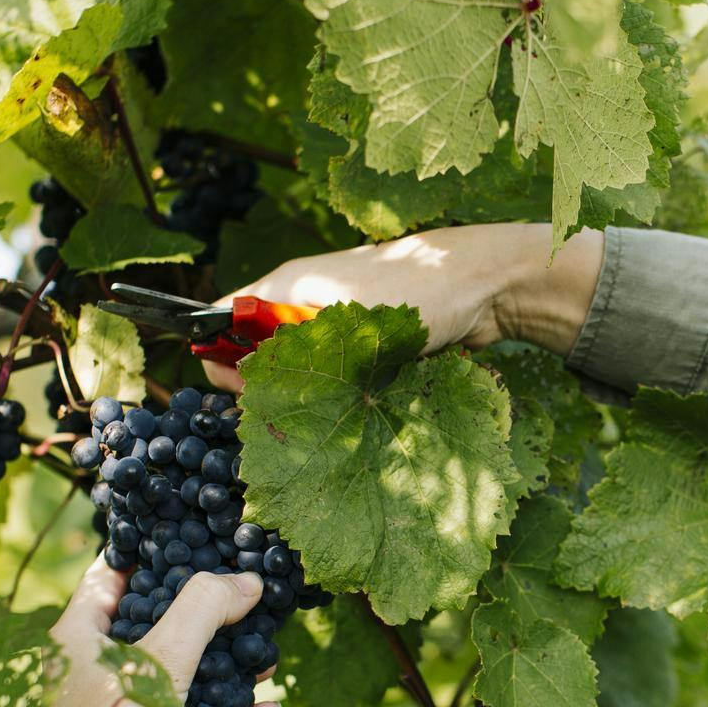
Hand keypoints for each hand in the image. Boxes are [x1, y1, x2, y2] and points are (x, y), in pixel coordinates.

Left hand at [40, 557, 282, 706]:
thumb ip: (205, 608)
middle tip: (247, 596)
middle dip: (207, 616)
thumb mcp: (163, 656)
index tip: (192, 538)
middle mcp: (94, 673)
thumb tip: (248, 580)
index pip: (108, 577)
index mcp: (77, 639)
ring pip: (180, 675)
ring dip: (226, 667)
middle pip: (156, 626)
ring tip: (267, 658)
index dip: (148, 554)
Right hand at [202, 223, 602, 392]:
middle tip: (293, 419)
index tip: (243, 395)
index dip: (219, 358)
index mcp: (286, 285)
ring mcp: (336, 327)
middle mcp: (304, 303)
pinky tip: (351, 418)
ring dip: (306, 398)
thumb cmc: (419, 290)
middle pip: (258, 354)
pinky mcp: (367, 347)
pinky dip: (339, 398)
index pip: (222, 319)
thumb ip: (291, 345)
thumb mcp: (347, 321)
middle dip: (266, 389)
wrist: (488, 288)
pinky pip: (336, 378)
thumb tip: (241, 376)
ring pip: (299, 372)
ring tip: (324, 421)